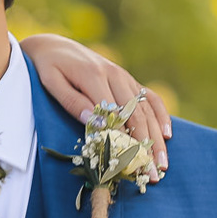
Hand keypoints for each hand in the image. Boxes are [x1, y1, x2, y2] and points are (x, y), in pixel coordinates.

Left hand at [18, 33, 171, 172]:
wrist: (54, 45)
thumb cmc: (49, 67)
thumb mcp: (52, 82)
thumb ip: (71, 101)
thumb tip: (92, 122)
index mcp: (94, 75)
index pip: (114, 113)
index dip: (124, 139)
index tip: (130, 164)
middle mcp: (114, 74)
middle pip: (136, 114)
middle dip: (146, 145)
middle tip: (152, 172)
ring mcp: (124, 76)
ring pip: (146, 109)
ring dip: (156, 137)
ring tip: (162, 162)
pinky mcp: (127, 79)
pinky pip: (149, 97)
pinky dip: (160, 115)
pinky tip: (167, 133)